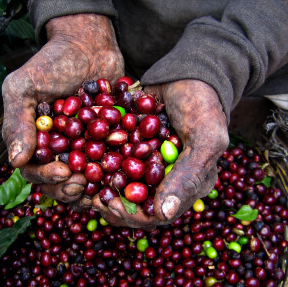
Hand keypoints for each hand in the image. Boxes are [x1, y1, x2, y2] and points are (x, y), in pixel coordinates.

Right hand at [2, 14, 123, 204]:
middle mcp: (58, 148)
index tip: (64, 173)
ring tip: (100, 191)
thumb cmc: (52, 62)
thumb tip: (16, 161)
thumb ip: (17, 121)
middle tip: (81, 185)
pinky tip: (120, 179)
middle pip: (59, 182)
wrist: (89, 45)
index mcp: (35, 140)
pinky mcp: (107, 142)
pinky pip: (109, 164)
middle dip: (68, 189)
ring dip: (90, 190)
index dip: (46, 178)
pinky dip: (113, 175)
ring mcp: (83, 147)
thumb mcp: (24, 86)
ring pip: (84, 180)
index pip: (34, 170)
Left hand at [92, 79, 228, 228]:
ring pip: (121, 187)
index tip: (110, 204)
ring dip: (101, 189)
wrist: (187, 71)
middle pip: (136, 206)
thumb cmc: (202, 105)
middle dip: (113, 205)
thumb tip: (163, 215)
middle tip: (92, 198)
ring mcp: (147, 163)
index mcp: (187, 185)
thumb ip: (187, 177)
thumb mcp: (204, 140)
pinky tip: (83, 161)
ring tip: (84, 184)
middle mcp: (165, 179)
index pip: (158, 215)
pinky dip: (99, 165)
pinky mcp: (133, 147)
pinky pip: (114, 163)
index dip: (133, 215)